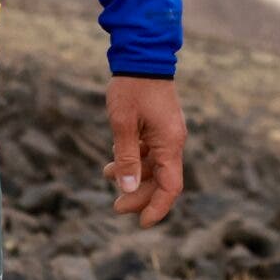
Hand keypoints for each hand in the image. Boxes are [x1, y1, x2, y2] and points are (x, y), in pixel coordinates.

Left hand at [105, 75, 186, 226]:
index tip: (141, 224)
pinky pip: (149, 152)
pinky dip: (134, 160)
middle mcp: (172, 141)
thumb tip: (128, 188)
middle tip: (115, 207)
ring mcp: (167, 134)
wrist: (141, 56)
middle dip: (139, 196)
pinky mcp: (159, 127)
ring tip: (106, 177)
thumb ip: (126, 157)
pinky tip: (113, 159)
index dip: (158, 208)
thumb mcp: (123, 124)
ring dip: (134, 177)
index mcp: (169, 143)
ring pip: (154, 167)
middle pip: (161, 180)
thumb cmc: (131, 88)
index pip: (171, 187)